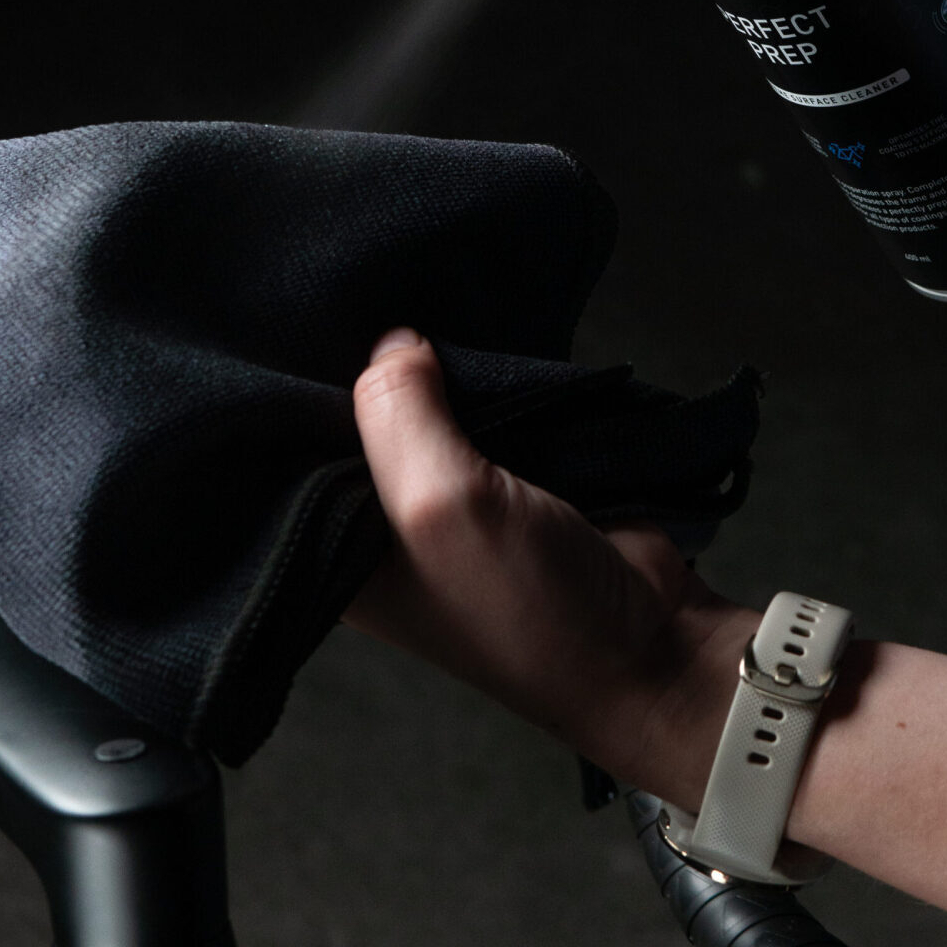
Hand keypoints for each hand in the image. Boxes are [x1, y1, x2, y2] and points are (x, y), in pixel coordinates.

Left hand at [343, 328, 756, 805]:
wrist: (650, 643)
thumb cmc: (531, 610)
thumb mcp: (441, 507)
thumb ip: (402, 414)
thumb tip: (392, 341)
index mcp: (342, 552)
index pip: (296, 458)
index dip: (300, 398)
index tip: (303, 331)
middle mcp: (389, 526)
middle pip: (364, 425)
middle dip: (375, 374)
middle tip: (370, 303)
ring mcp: (458, 500)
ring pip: (433, 409)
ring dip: (443, 373)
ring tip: (428, 311)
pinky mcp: (518, 477)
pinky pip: (494, 411)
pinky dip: (497, 384)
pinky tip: (484, 343)